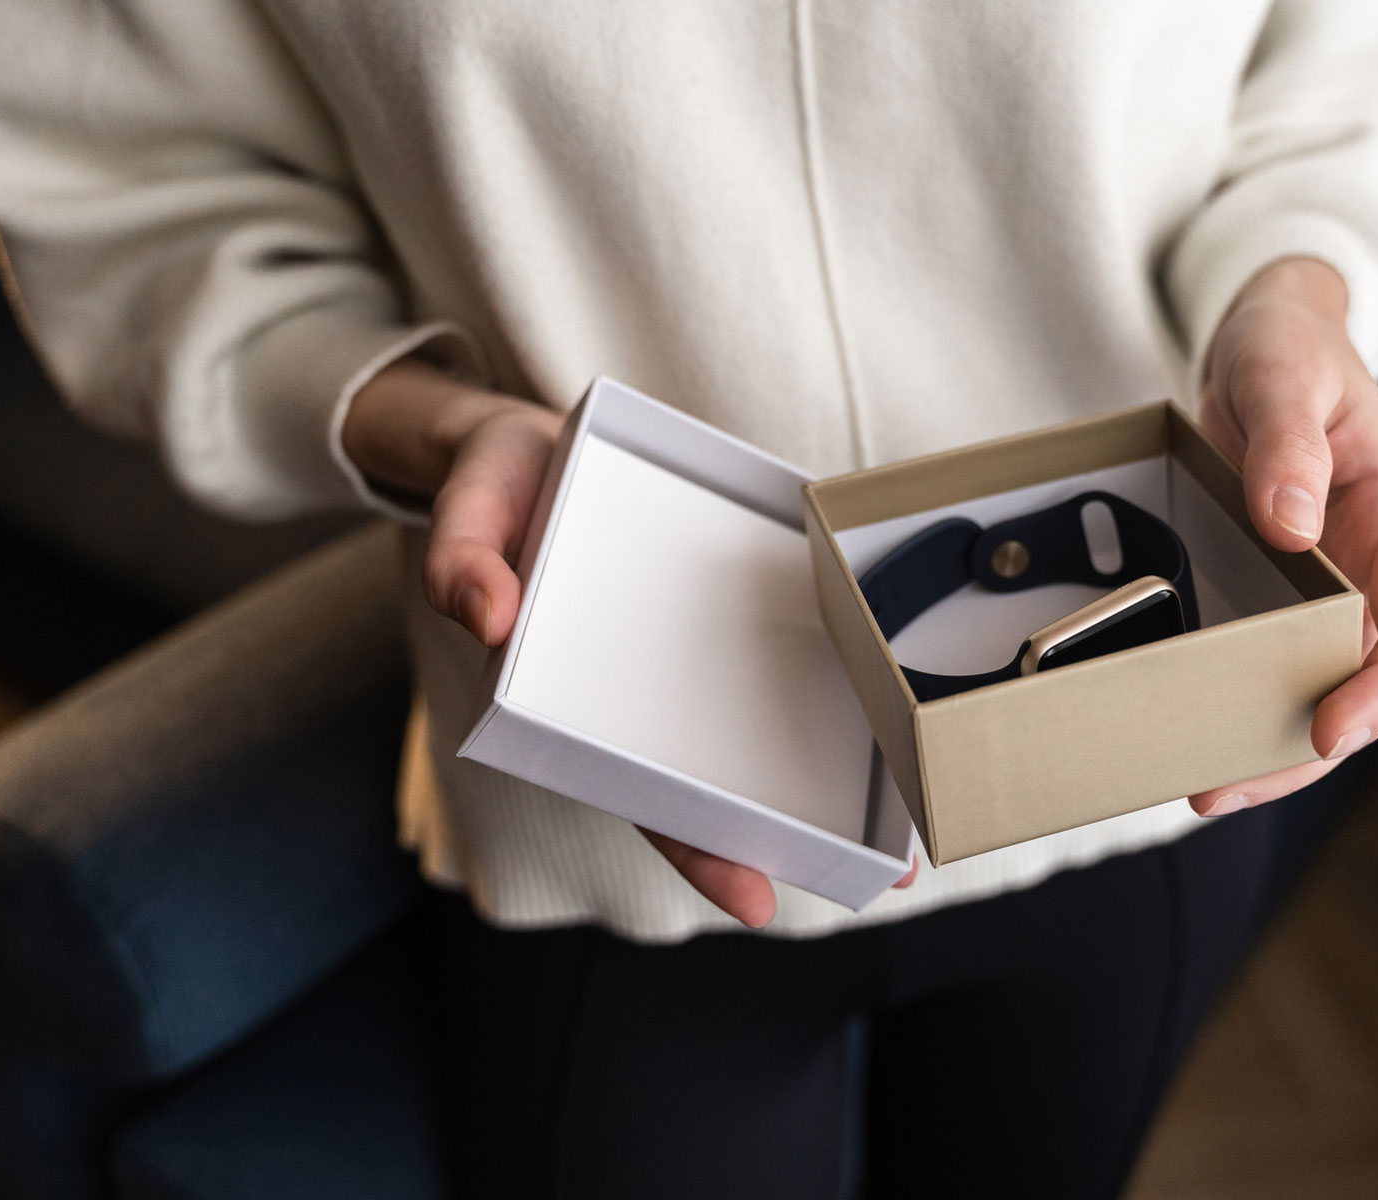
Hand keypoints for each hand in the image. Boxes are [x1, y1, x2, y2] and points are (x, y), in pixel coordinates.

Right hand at [342, 359, 915, 927]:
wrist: (520, 437)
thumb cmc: (495, 491)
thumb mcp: (467, 516)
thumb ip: (463, 562)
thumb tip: (490, 614)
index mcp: (586, 701)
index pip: (648, 792)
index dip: (698, 848)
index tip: (757, 899)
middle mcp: (651, 687)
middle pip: (726, 779)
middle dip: (797, 830)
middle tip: (888, 874)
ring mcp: (694, 645)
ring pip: (766, 722)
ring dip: (839, 765)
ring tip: (914, 807)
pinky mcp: (728, 590)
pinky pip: (784, 638)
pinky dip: (835, 667)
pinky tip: (891, 685)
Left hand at [1188, 257, 1377, 815]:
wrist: (1262, 335)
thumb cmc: (1289, 346)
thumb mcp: (1283, 375)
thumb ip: (1290, 449)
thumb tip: (1293, 525)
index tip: (1330, 728)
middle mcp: (1374, 563)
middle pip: (1366, 679)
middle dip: (1309, 745)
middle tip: (1230, 786)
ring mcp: (1330, 581)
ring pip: (1318, 684)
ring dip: (1269, 743)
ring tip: (1206, 787)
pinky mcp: (1281, 587)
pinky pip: (1272, 659)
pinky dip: (1239, 703)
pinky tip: (1195, 737)